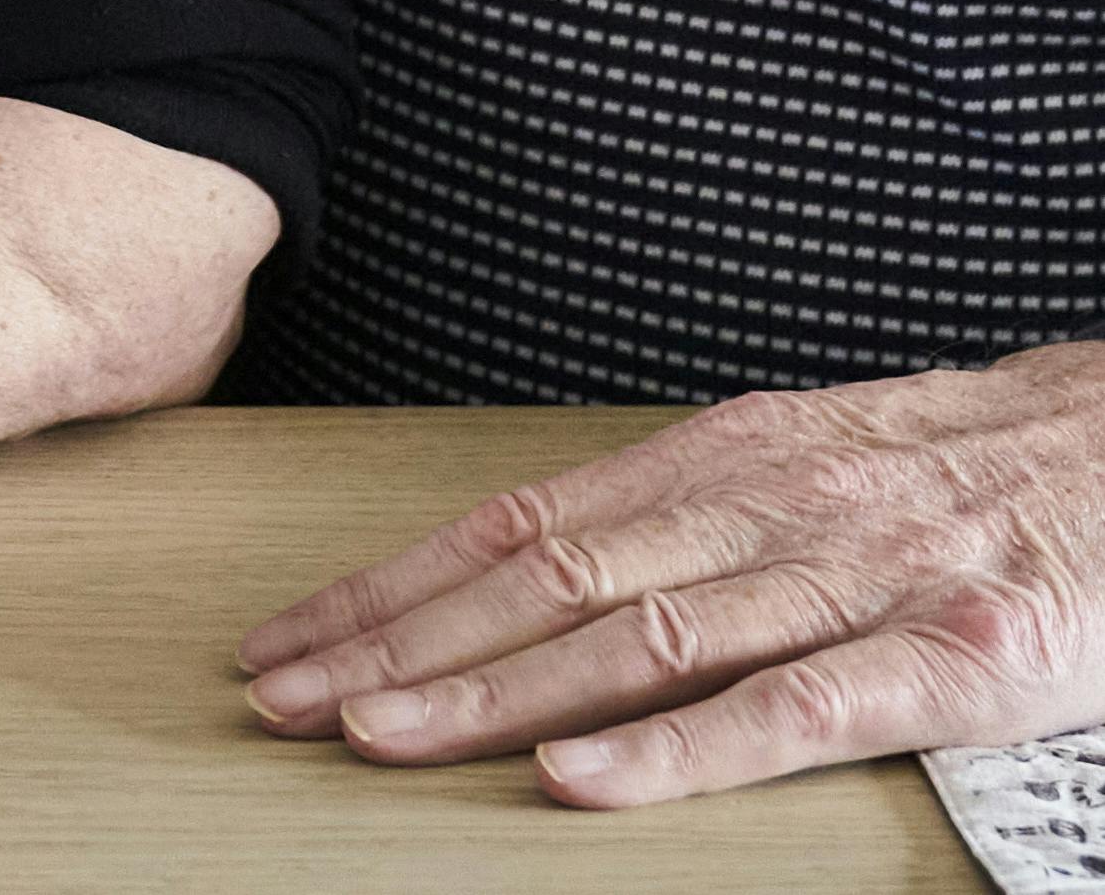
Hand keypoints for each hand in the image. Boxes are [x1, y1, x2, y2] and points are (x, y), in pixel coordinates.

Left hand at [238, 344, 1104, 806]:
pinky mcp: (947, 655)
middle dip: (396, 644)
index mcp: (716, 460)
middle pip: (543, 580)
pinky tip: (582, 780)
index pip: (513, 523)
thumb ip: (685, 516)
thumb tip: (537, 558)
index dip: (392, 584)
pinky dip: (677, 749)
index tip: (290, 637)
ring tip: (379, 738)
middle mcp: (759, 505)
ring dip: (492, 696)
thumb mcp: (803, 467)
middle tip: (282, 698)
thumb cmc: (959, 471)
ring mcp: (849, 578)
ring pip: (635, 638)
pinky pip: (791, 708)